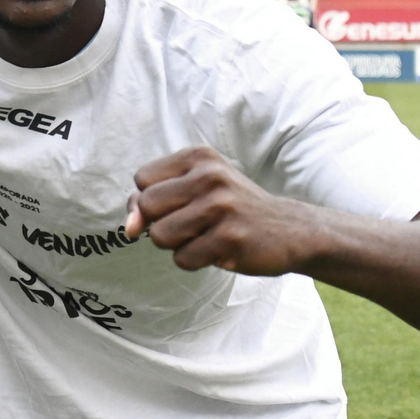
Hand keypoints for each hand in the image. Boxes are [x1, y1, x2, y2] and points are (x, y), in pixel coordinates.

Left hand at [124, 146, 314, 276]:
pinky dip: (194, 261)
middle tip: (193, 222)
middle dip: (161, 222)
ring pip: (160, 236)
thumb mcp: (193, 190)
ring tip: (205, 236)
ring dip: (177, 244)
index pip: (142, 179)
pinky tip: (219, 249)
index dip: (152, 199)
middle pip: (147, 207)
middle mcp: (210, 177)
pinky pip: (182, 259)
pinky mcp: (231, 239)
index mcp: (198, 157)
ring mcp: (222, 207)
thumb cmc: (230, 209)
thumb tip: (129, 228)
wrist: (291, 230)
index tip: (179, 203)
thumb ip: (149, 202)